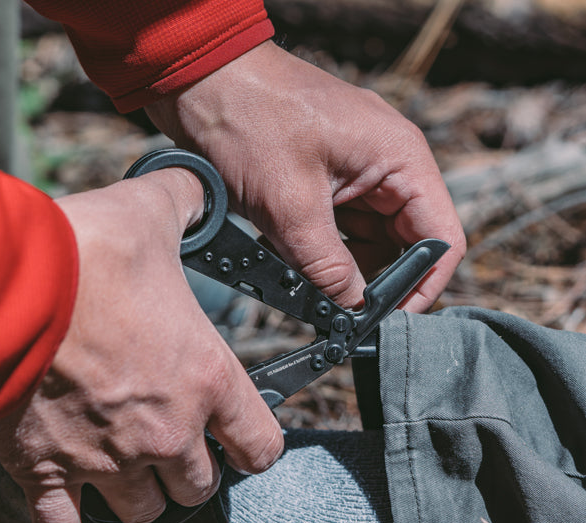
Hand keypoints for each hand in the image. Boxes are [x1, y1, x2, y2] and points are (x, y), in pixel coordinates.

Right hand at [0, 169, 282, 522]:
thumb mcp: (147, 214)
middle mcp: (163, 433)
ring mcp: (104, 460)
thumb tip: (195, 184)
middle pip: (199, 487)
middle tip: (172, 441)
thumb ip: (184, 200)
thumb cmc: (80, 256)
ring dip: (139, 494)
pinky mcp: (44, 473)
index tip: (240, 437)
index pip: (260, 445)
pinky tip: (66, 516)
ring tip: (123, 466)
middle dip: (191, 469)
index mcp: (203, 380)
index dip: (255, 444)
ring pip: (144, 512)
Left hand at [146, 41, 465, 311]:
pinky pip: (338, 229)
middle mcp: (386, 166)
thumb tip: (352, 309)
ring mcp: (354, 172)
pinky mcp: (323, 180)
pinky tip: (302, 272)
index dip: (423, 286)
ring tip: (319, 297)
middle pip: (405, 244)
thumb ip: (327, 266)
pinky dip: (324, 254)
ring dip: (347, 271)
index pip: (441, 238)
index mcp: (399, 159)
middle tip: (347, 319)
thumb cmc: (249, 120)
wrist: (198, 83)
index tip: (391, 323)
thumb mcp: (291, 205)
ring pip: (369, 241)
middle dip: (379, 284)